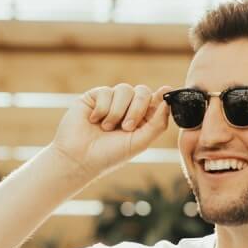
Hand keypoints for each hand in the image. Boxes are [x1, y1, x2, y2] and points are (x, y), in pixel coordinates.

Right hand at [48, 83, 173, 180]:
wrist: (78, 158)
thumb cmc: (109, 155)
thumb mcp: (139, 142)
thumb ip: (157, 124)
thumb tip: (168, 102)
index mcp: (141, 119)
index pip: (156, 101)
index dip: (162, 96)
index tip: (166, 92)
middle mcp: (127, 108)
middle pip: (142, 92)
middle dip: (137, 108)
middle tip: (127, 127)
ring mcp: (111, 101)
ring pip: (124, 89)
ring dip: (117, 111)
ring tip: (106, 128)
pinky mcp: (94, 96)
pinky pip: (106, 92)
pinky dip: (102, 109)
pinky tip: (93, 120)